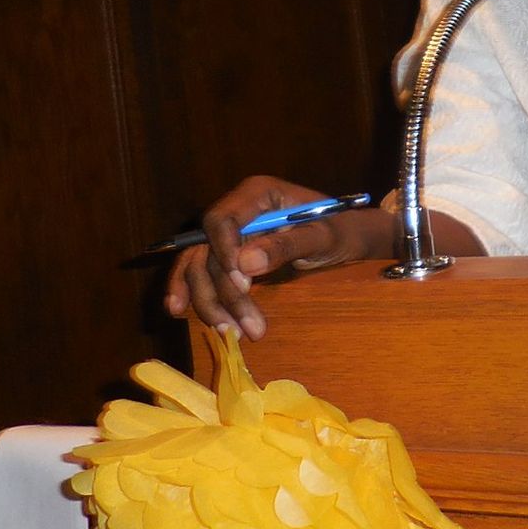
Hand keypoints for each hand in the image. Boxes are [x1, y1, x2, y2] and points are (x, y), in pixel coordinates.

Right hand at [164, 175, 390, 339]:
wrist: (346, 237)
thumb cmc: (340, 229)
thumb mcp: (322, 237)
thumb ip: (286, 246)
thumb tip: (244, 264)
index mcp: (258, 194)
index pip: (221, 220)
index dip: (223, 252)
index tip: (243, 284)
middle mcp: (236, 211)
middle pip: (207, 250)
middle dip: (222, 291)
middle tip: (244, 328)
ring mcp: (229, 234)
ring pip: (200, 268)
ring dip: (210, 303)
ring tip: (231, 334)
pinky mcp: (227, 256)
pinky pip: (201, 273)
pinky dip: (193, 293)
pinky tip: (180, 312)